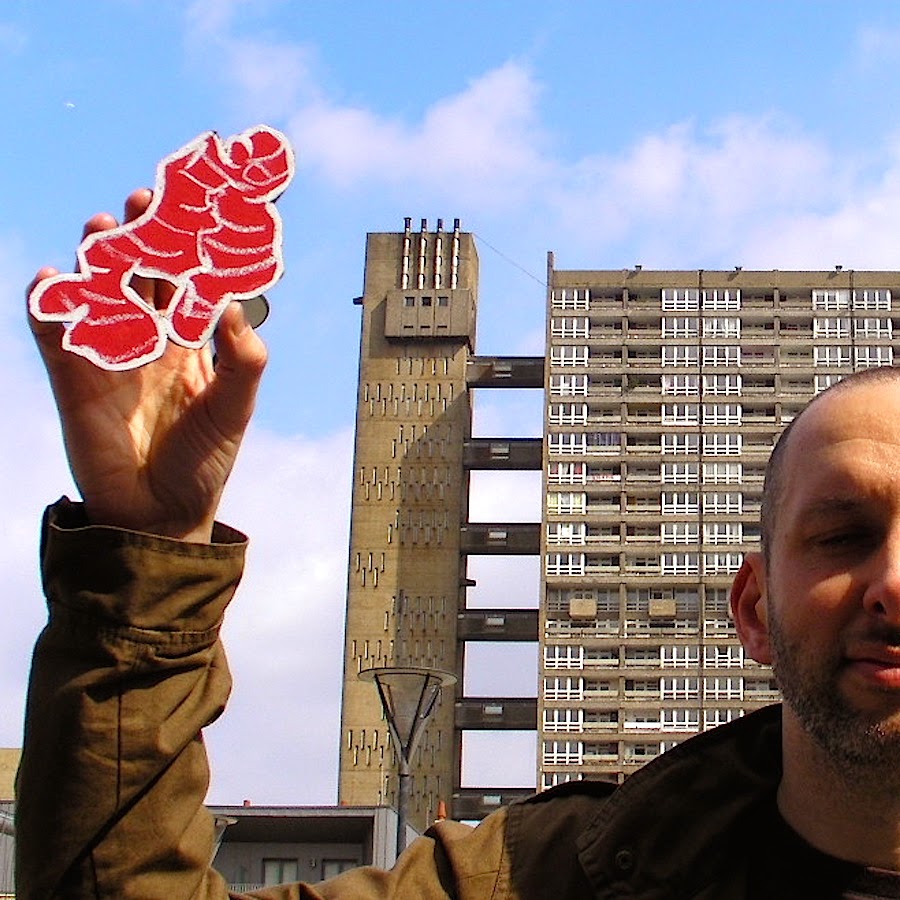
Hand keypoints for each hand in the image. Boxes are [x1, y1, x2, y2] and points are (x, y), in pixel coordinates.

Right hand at [29, 189, 266, 541]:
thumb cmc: (204, 462)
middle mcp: (149, 340)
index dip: (192, 246)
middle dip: (143, 234)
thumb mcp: (234, 409)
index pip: (190, 283)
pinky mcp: (72, 378)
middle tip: (146, 198)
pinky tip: (50, 279)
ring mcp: (108, 355)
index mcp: (191, 343)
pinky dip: (46, 303)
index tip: (201, 207)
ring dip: (96, 256)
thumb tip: (234, 306)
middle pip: (141, 274)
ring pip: (97, 290)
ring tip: (103, 226)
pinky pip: (53, 333)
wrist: (160, 515)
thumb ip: (243, 360)